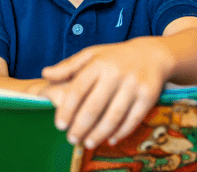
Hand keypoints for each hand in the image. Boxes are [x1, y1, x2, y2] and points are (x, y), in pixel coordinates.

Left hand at [41, 37, 172, 148]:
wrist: (151, 54)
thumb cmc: (115, 57)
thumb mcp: (91, 54)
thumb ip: (68, 66)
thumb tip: (45, 74)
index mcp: (98, 63)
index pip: (78, 90)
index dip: (67, 110)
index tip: (60, 124)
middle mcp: (116, 73)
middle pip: (94, 107)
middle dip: (80, 126)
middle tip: (71, 139)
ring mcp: (133, 85)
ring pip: (113, 116)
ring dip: (99, 133)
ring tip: (88, 143)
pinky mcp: (148, 96)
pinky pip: (133, 119)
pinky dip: (121, 132)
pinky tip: (110, 140)